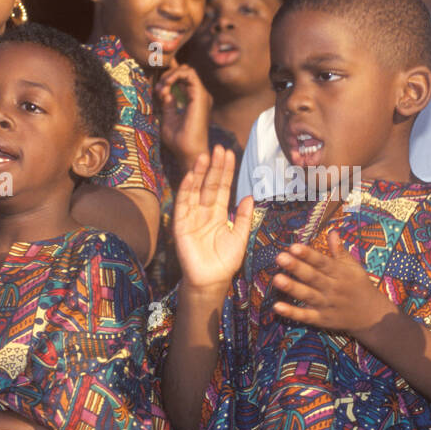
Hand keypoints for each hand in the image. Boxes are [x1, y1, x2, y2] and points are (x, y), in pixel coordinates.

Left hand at [156, 64, 213, 168]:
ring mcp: (202, 95)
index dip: (169, 78)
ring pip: (187, 70)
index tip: (157, 91)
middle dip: (168, 75)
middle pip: (185, 71)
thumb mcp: (169, 118)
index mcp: (195, 100)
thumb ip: (168, 104)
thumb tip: (165, 92)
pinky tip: (166, 86)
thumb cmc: (179, 140)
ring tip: (162, 88)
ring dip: (170, 75)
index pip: (184, 79)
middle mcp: (200, 96)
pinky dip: (175, 76)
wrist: (188, 151)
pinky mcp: (200, 95)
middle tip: (158, 89)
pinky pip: (189, 74)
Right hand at [173, 146, 253, 292]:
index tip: (230, 154)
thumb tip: (249, 196)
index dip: (226, 171)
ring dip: (199, 173)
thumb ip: (244, 217)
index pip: (222, 187)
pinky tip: (190, 176)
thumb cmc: (225, 262)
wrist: (211, 281)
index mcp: (219, 213)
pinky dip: (186, 190)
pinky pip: (183, 204)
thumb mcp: (240, 237)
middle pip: (209, 184)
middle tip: (219, 148)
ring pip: (195, 190)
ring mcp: (192, 217)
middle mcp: (204, 211)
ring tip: (205, 155)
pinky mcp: (181, 225)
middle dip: (214, 167)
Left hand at [271, 230, 393, 336]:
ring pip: (308, 295)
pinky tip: (277, 307)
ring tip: (277, 279)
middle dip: (297, 267)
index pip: (322, 262)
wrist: (372, 315)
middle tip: (280, 257)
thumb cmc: (359, 286)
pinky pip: (306, 316)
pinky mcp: (322, 320)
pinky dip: (292, 313)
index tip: (294, 247)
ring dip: (292, 288)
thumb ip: (340, 251)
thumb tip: (332, 232)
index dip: (308, 255)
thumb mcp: (354, 267)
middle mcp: (333, 288)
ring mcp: (327, 305)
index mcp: (340, 273)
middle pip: (313, 277)